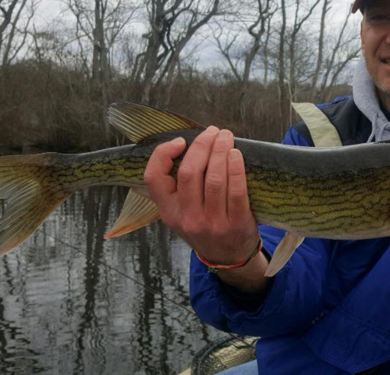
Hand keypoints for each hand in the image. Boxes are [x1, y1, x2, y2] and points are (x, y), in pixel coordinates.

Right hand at [144, 127, 267, 291]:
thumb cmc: (204, 225)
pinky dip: (236, 169)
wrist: (228, 257)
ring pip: (214, 179)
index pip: (153, 178)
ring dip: (220, 152)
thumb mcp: (181, 212)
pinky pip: (236, 191)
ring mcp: (211, 223)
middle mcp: (187, 218)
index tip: (180, 141)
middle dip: (201, 146)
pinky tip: (236, 155)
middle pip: (189, 173)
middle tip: (212, 132)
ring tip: (226, 137)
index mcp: (168, 211)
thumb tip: (190, 145)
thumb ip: (179, 186)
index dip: (163, 154)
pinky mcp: (235, 223)